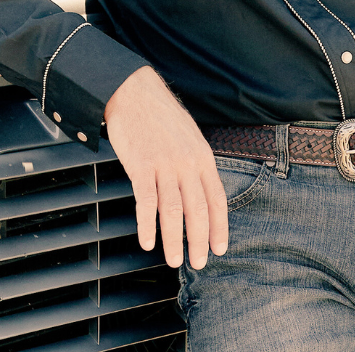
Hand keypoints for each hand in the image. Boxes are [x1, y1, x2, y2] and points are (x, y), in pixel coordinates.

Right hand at [103, 66, 227, 268]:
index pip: (217, 198)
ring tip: (173, 259)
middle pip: (197, 210)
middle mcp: (187, 162)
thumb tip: (201, 192)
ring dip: (174, 239)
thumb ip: (196, 163)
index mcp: (202, 156)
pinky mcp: (140, 165)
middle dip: (199, 240)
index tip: (219, 248)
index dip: (220, 226)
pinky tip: (147, 241)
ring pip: (172, 211)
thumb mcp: (190, 136)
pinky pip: (146, 202)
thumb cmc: (161, 115)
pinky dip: (147, 225)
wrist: (134, 92)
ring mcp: (164, 164)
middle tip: (197, 262)